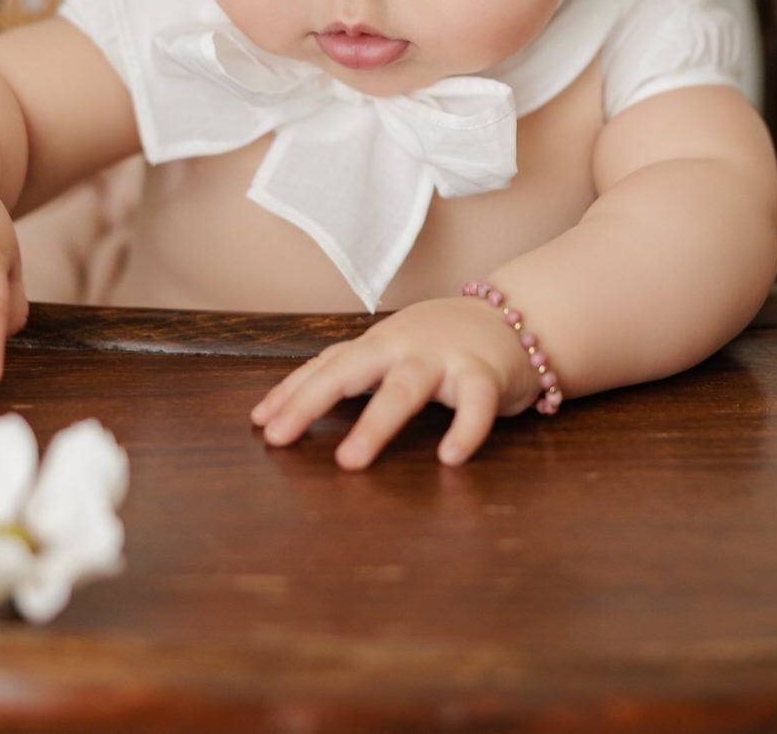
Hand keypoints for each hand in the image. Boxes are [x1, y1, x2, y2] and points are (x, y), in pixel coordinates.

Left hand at [249, 297, 538, 469]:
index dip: (292, 392)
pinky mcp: (485, 373)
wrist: (517, 316)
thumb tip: (281, 408)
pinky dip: (465, 429)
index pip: (327, 365)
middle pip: (350, 370)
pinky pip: (476, 403)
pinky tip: (450, 457)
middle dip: (311, 402)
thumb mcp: (391, 350)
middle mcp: (404, 346)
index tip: (260, 423)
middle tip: (279, 437)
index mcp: (378, 345)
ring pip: (405, 388)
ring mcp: (444, 358)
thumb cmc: (442, 341)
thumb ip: (348, 372)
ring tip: (349, 461)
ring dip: (375, 423)